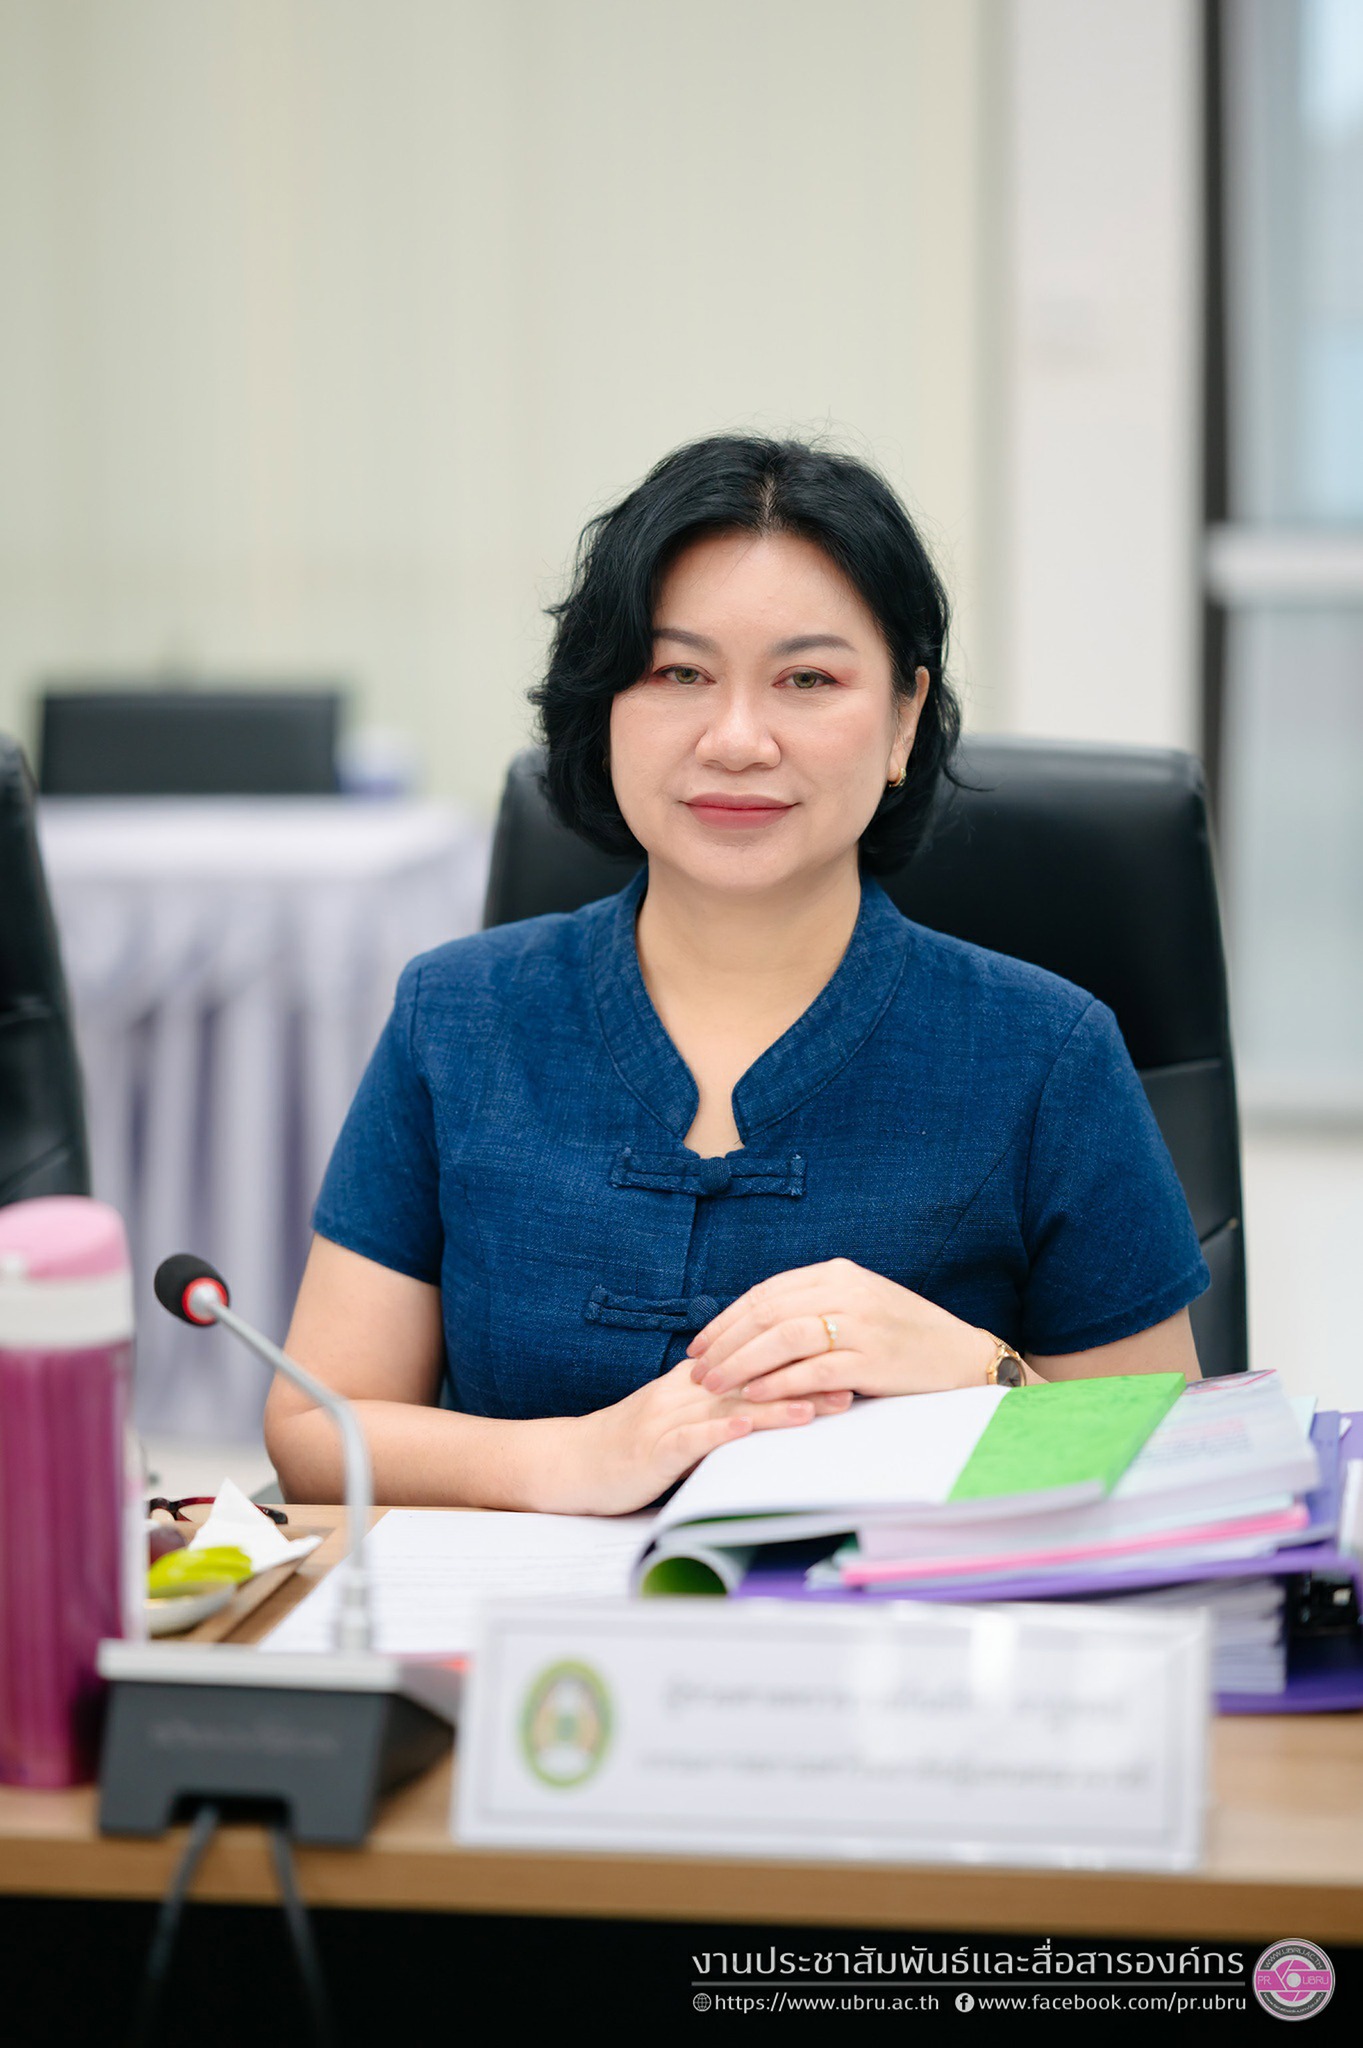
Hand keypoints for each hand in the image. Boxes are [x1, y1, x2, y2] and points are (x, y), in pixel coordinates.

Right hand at [558, 1357, 852, 1515]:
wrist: (570, 1463)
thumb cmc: (629, 1447)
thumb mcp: (679, 1419)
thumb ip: (721, 1407)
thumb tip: (775, 1403)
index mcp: (693, 1382)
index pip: (753, 1365)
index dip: (799, 1363)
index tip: (842, 1365)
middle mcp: (683, 1393)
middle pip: (751, 1381)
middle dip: (804, 1382)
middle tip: (852, 1384)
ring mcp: (665, 1419)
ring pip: (728, 1406)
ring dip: (775, 1406)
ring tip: (819, 1407)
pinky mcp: (650, 1451)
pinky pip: (688, 1439)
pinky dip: (718, 1433)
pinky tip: (746, 1429)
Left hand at [687, 1258, 997, 1405]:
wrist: (966, 1358)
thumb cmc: (906, 1338)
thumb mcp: (859, 1306)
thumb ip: (814, 1307)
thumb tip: (754, 1327)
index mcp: (839, 1273)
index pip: (767, 1292)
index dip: (727, 1319)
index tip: (700, 1344)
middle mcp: (847, 1291)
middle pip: (768, 1313)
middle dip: (726, 1343)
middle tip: (696, 1369)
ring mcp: (862, 1323)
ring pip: (783, 1338)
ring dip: (742, 1363)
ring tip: (715, 1385)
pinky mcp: (874, 1358)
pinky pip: (813, 1369)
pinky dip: (779, 1382)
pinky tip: (755, 1396)